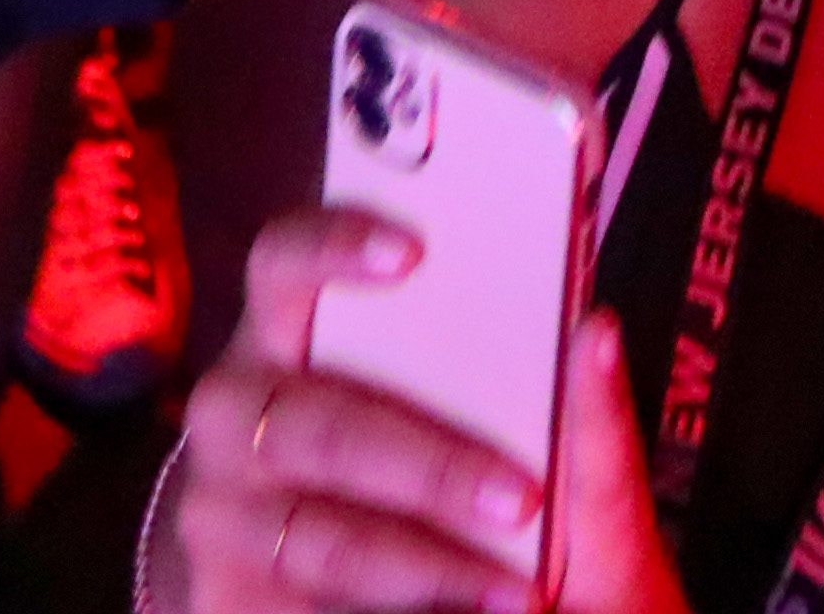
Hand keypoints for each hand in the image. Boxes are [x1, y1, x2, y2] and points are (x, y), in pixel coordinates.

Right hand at [172, 211, 685, 613]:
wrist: (426, 592)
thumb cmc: (469, 482)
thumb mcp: (516, 436)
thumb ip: (559, 396)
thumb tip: (596, 331)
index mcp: (298, 333)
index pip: (284, 260)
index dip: (335, 245)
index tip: (414, 253)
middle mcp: (244, 410)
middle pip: (315, 421)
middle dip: (429, 466)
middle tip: (523, 498)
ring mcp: (226, 507)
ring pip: (319, 536)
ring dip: (426, 566)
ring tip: (517, 593)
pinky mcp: (228, 594)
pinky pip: (304, 608)